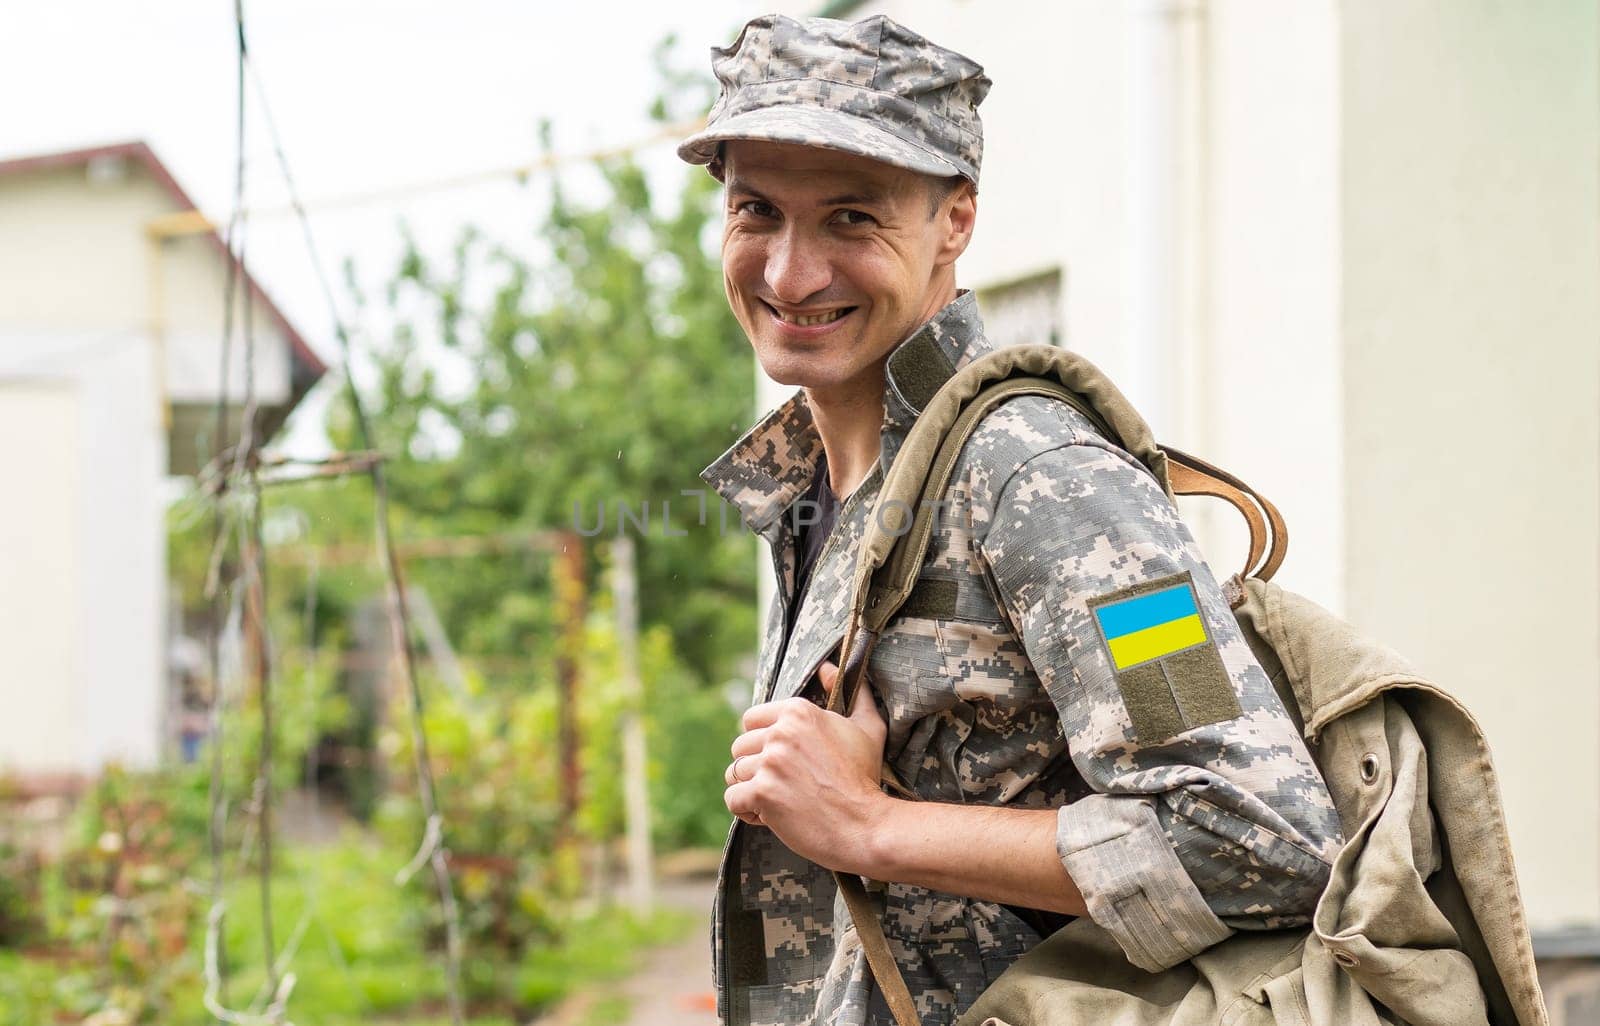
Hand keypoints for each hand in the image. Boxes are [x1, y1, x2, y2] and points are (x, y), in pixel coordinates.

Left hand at [723, 661, 889, 871]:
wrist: (865, 825)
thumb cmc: (865, 778)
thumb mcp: (868, 727)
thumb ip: (850, 692)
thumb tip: (827, 665)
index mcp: (799, 711)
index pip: (751, 720)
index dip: (762, 743)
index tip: (782, 760)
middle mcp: (781, 732)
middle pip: (739, 747)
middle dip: (755, 767)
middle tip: (783, 784)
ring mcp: (770, 762)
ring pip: (733, 774)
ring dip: (751, 790)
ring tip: (778, 800)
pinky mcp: (762, 792)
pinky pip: (733, 800)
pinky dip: (747, 811)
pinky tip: (771, 816)